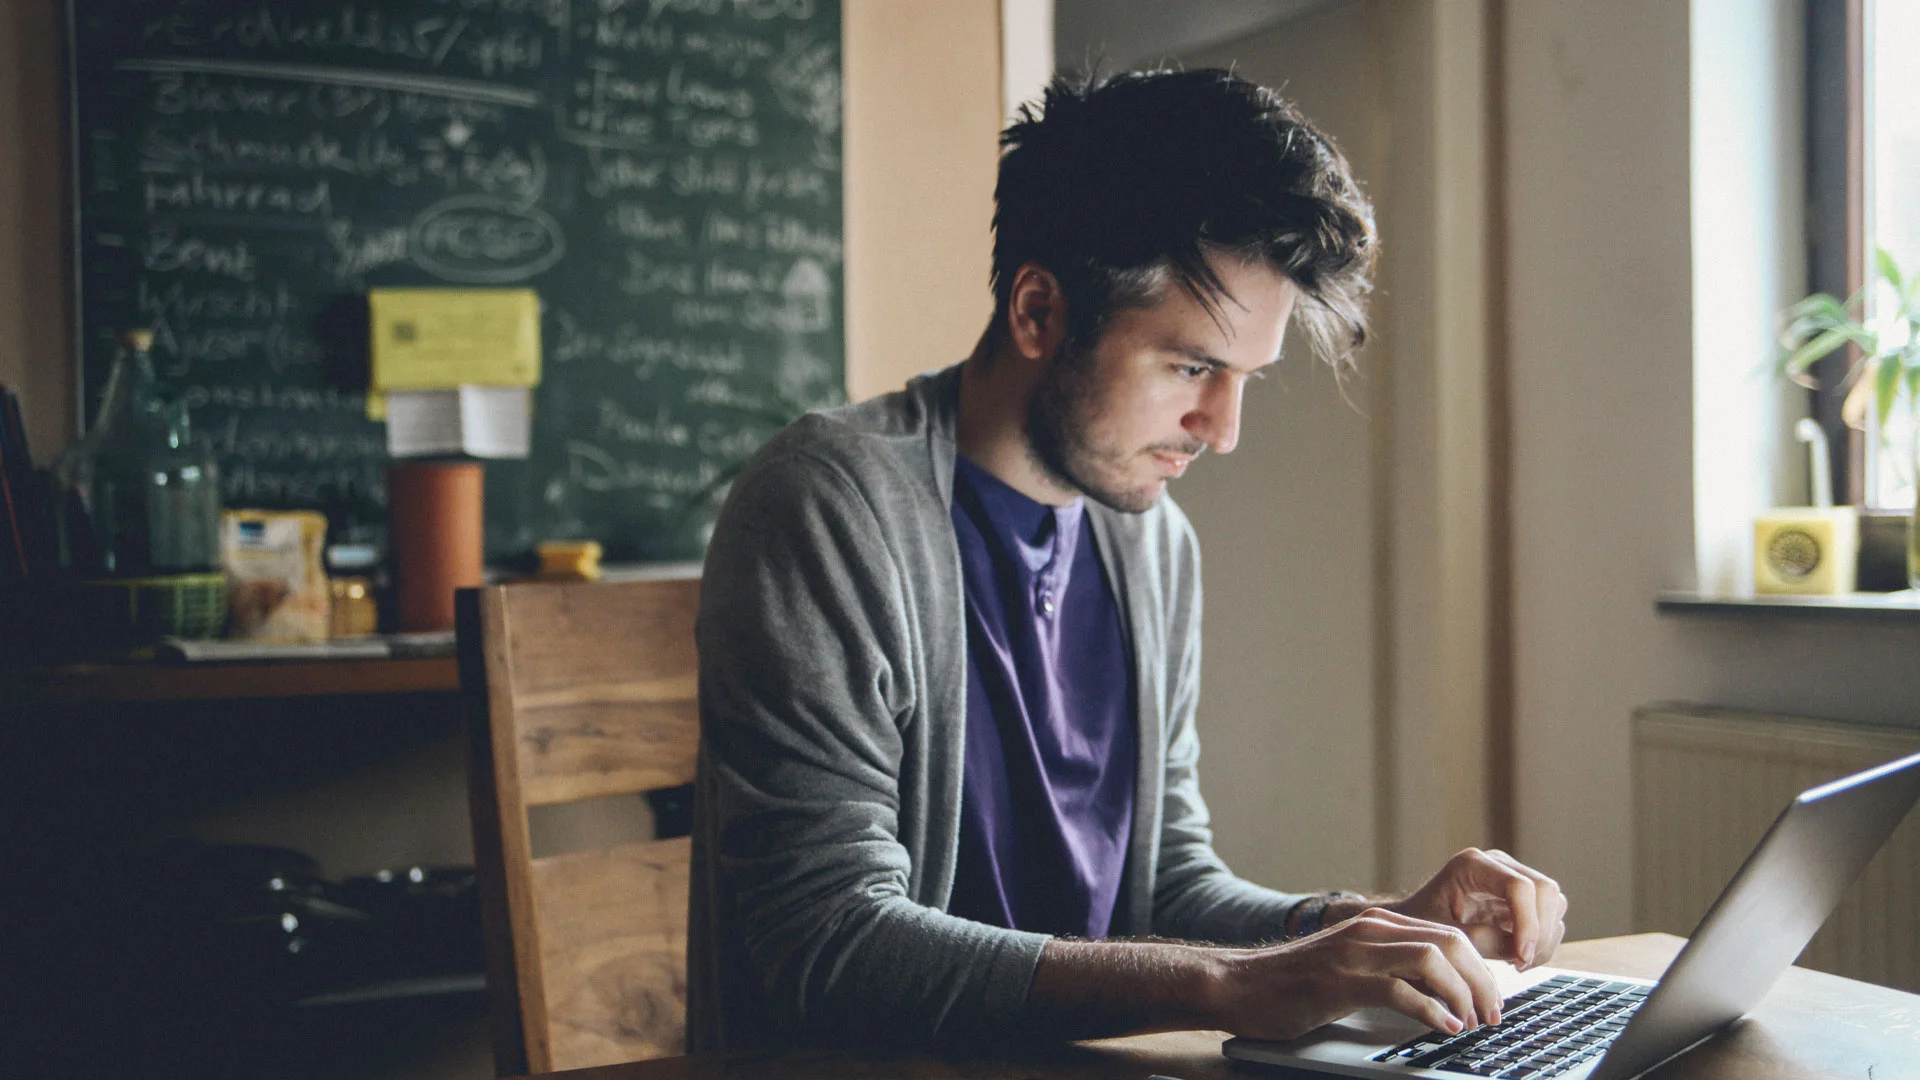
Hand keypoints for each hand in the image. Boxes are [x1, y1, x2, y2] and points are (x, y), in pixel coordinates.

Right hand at [1206, 907, 1501, 1040]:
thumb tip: (1442, 994)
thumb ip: (1391, 968)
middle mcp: (1370, 930)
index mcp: (1377, 924)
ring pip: (1432, 960)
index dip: (1479, 968)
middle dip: (1481, 980)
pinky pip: (1399, 990)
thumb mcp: (1351, 967)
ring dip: (1462, 995)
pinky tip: (1443, 1028)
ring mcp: (1354, 953)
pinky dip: (1430, 1011)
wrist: (1238, 985)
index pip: (1448, 933)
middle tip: (1491, 1014)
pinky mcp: (1340, 981)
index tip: (1490, 1000)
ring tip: (1470, 1023)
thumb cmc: (1294, 984)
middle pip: (1450, 942)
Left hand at [1390, 848, 1567, 969]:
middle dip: (1540, 933)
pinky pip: (1550, 916)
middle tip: (1519, 964)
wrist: (1414, 921)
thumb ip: (1479, 940)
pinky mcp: (1522, 898)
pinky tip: (1517, 956)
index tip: (1520, 956)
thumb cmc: (1420, 924)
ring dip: (1544, 939)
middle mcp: (1497, 865)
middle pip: (1545, 891)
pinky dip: (1542, 941)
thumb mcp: (1443, 935)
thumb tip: (1520, 951)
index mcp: (1472, 866)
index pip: (1519, 886)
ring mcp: (1513, 878)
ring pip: (1555, 903)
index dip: (1528, 923)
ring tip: (1516, 962)